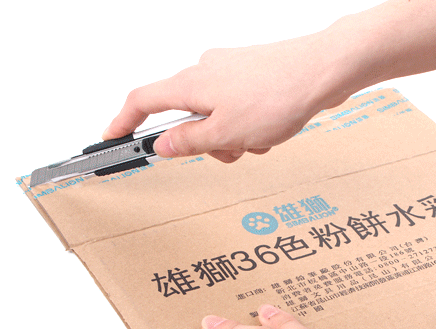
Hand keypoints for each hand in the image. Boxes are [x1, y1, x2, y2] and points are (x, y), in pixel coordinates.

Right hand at [103, 34, 349, 162]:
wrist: (322, 70)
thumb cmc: (278, 95)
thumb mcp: (226, 133)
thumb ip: (190, 143)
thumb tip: (163, 145)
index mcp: (190, 84)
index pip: (142, 102)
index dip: (123, 121)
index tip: (113, 137)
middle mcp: (205, 72)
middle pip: (187, 117)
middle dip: (206, 143)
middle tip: (232, 150)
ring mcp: (229, 72)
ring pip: (217, 117)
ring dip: (235, 137)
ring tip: (261, 138)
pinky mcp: (252, 76)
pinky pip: (239, 110)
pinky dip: (251, 126)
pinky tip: (273, 127)